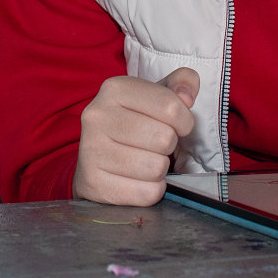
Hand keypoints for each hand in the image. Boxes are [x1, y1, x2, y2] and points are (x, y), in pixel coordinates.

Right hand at [73, 68, 198, 206]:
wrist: (95, 159)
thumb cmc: (134, 122)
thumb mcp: (157, 95)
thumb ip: (181, 83)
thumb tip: (187, 96)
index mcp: (115, 88)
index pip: (170, 106)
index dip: (185, 121)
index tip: (178, 125)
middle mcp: (97, 116)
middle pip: (164, 138)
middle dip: (170, 146)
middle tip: (157, 145)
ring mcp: (91, 150)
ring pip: (155, 168)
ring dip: (161, 169)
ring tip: (147, 161)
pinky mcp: (93, 183)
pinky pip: (146, 193)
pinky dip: (152, 190)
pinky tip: (140, 180)